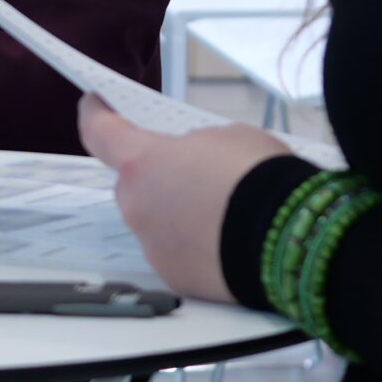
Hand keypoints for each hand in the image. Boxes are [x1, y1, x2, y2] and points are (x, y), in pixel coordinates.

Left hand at [78, 98, 288, 304]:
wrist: (288, 238)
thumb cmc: (258, 176)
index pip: (100, 132)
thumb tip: (191, 160)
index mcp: (141, 161)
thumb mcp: (227, 137)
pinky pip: (176, 254)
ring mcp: (152, 246)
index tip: (94, 105)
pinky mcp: (174, 277)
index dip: (95, 115)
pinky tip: (225, 241)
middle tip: (194, 175)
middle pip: (133, 184)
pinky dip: (193, 247)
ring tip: (220, 212)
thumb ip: (195, 146)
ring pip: (154, 221)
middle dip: (156, 177)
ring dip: (175, 214)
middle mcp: (136, 205)